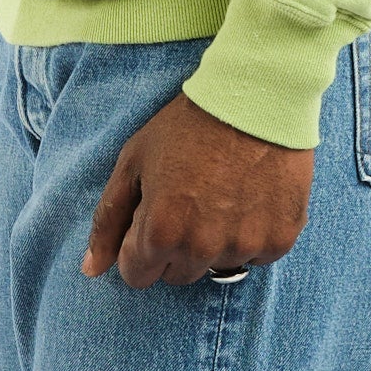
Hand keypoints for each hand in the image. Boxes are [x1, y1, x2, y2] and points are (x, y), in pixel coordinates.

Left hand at [81, 89, 313, 288]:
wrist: (254, 96)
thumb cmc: (187, 124)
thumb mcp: (135, 159)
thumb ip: (108, 218)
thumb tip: (91, 269)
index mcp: (160, 232)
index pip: (137, 275)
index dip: (140, 243)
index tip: (155, 212)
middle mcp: (202, 249)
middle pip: (177, 275)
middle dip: (175, 245)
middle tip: (189, 198)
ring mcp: (243, 247)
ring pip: (216, 266)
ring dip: (214, 241)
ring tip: (222, 192)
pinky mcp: (279, 239)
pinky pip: (257, 255)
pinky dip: (252, 232)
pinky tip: (250, 194)